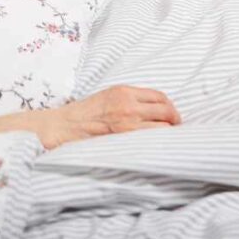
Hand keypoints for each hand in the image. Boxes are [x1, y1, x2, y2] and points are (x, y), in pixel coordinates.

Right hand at [36, 85, 181, 149]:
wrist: (64, 126)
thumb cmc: (85, 113)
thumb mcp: (108, 96)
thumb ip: (131, 100)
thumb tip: (156, 109)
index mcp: (124, 92)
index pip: (160, 97)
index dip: (170, 107)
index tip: (171, 116)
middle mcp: (128, 106)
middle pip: (167, 112)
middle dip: (174, 121)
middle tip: (174, 128)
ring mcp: (127, 125)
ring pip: (162, 129)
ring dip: (167, 134)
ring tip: (164, 139)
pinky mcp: (124, 140)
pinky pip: (150, 142)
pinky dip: (156, 143)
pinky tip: (154, 146)